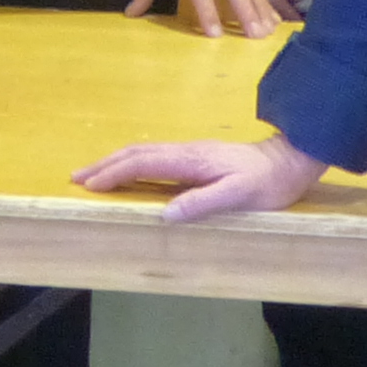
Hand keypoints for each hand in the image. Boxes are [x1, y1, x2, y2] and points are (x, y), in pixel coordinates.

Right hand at [71, 131, 328, 221]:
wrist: (290, 161)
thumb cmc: (266, 184)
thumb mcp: (239, 196)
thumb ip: (202, 203)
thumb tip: (164, 214)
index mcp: (191, 161)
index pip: (142, 164)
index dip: (114, 173)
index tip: (89, 185)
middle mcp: (186, 152)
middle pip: (136, 153)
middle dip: (104, 165)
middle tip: (76, 177)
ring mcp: (191, 152)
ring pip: (144, 152)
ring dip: (115, 162)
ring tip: (93, 174)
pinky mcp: (197, 157)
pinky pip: (155, 157)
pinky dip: (132, 162)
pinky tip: (129, 172)